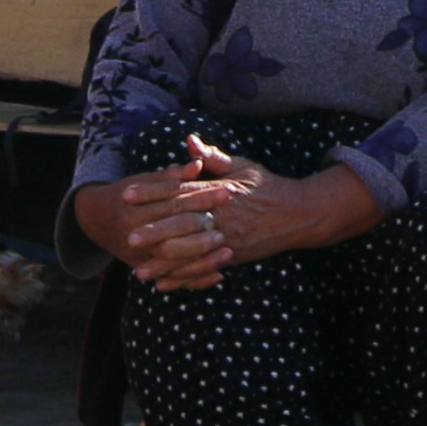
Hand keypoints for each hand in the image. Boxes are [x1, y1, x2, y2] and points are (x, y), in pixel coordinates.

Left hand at [116, 139, 286, 291]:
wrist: (299, 213)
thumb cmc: (267, 186)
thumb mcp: (242, 166)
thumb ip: (213, 157)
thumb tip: (190, 141)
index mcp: (219, 191)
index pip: (179, 191)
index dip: (152, 192)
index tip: (127, 195)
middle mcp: (221, 216)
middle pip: (182, 224)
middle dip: (154, 231)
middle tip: (128, 237)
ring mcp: (227, 238)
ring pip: (191, 252)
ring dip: (165, 263)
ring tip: (139, 271)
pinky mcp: (233, 256)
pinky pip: (204, 269)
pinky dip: (184, 278)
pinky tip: (164, 284)